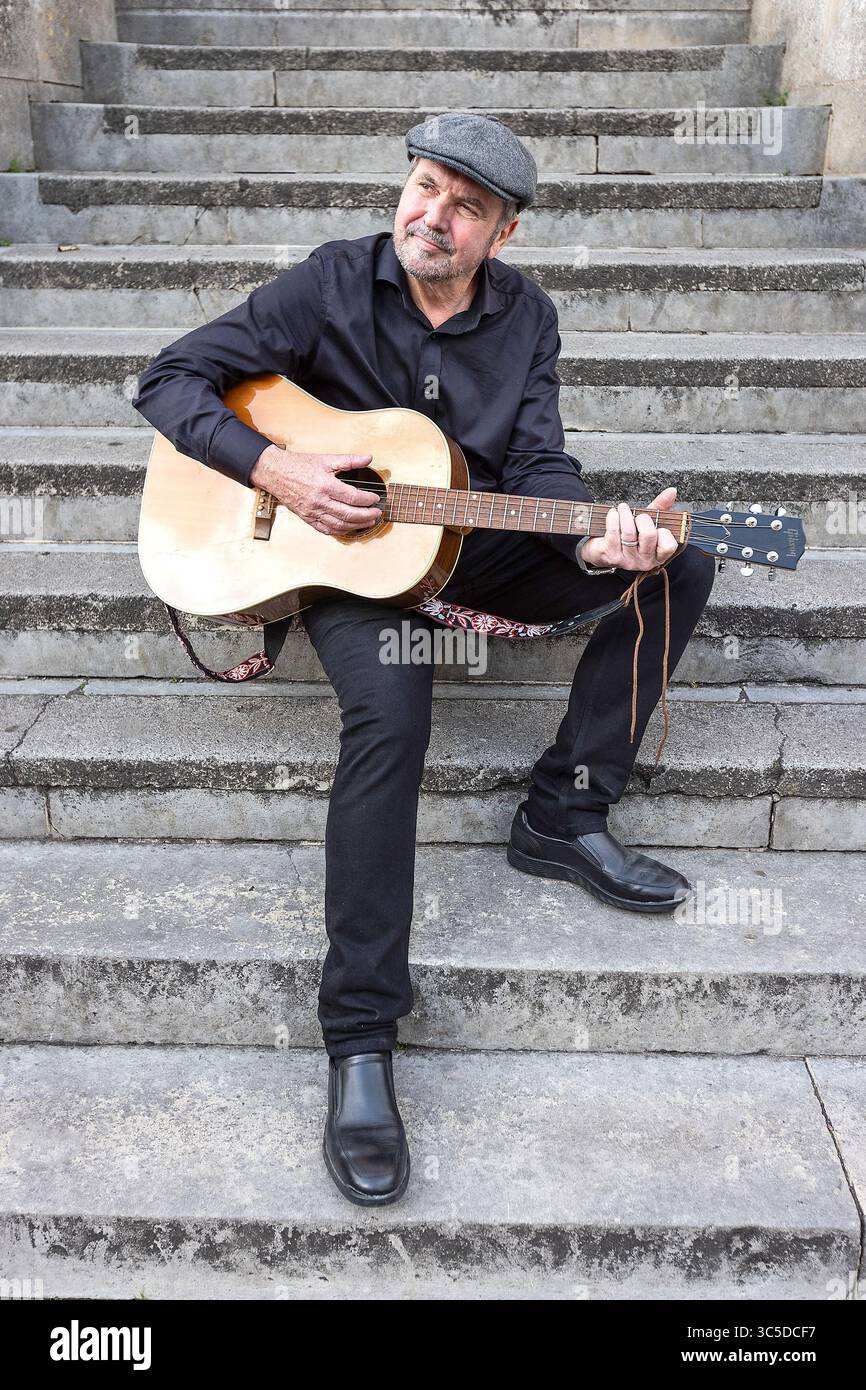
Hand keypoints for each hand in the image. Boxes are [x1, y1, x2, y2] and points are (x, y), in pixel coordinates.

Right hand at [249, 444, 382, 535]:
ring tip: (369, 522)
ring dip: (357, 526)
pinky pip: (327, 530)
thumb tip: (368, 458)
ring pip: (340, 525)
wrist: (276, 473)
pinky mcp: (307, 519)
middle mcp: (319, 502)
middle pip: (349, 515)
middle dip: (367, 516)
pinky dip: (341, 531)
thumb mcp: (326, 459)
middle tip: (377, 513)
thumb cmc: (299, 465)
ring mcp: (313, 513)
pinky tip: (350, 528)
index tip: (375, 498)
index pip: (353, 497)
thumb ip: (349, 460)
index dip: (368, 500)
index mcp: (325, 485)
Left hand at [580, 486, 680, 571]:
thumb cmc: (631, 535)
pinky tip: (613, 514)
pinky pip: (613, 532)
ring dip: (625, 514)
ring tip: (623, 508)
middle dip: (642, 519)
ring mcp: (627, 560)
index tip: (656, 525)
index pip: (668, 546)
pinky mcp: (611, 556)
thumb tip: (672, 491)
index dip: (664, 532)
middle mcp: (644, 561)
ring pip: (629, 532)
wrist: (604, 549)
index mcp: (658, 555)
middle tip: (637, 515)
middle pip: (649, 535)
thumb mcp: (648, 522)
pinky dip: (613, 518)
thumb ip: (661, 507)